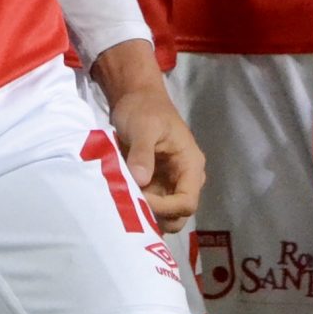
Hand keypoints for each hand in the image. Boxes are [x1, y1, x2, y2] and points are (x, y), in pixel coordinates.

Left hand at [92, 42, 205, 232]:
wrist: (135, 98)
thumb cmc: (144, 109)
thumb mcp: (143, 127)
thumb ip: (143, 153)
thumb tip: (140, 181)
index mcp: (191, 165)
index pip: (187, 202)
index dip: (165, 208)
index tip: (140, 198)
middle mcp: (184, 179)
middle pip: (179, 215)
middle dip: (157, 216)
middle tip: (131, 205)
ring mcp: (169, 183)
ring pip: (164, 214)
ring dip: (146, 214)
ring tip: (125, 205)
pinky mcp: (154, 184)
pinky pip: (150, 205)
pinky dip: (138, 207)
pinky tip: (121, 202)